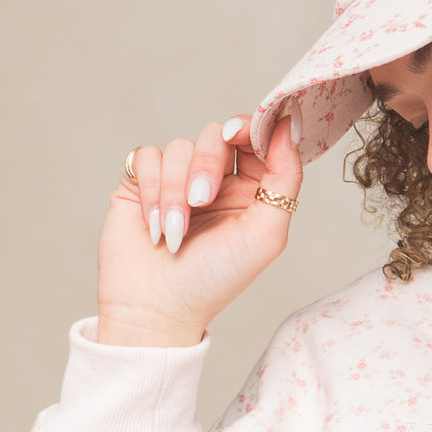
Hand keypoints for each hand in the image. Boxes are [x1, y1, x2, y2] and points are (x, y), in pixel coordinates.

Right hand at [97, 111, 302, 345]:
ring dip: (175, 190)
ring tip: (174, 233)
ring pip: (180, 147)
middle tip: (201, 201)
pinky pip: (147, 156)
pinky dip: (151, 190)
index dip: (251, 127)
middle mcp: (217, 180)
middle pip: (217, 135)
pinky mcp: (142, 182)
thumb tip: (289, 124)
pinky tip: (154, 227)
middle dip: (207, 165)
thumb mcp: (266, 234)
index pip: (256, 138)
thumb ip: (285, 177)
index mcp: (253, 190)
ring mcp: (178, 179)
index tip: (240, 134)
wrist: (156, 308)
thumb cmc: (216, 280)